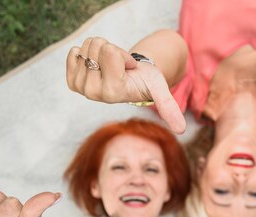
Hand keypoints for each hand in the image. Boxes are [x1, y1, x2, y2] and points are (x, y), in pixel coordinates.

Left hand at [66, 37, 185, 133]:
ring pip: (87, 48)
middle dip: (111, 51)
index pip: (109, 52)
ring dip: (101, 52)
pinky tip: (97, 66)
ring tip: (110, 67)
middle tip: (119, 68)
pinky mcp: (73, 81)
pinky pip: (74, 52)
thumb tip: (182, 130)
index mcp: (113, 93)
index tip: (130, 70)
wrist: (131, 81)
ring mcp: (82, 87)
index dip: (123, 56)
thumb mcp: (160, 90)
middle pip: (97, 47)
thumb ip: (169, 108)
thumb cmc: (146, 81)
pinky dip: (86, 54)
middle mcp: (94, 93)